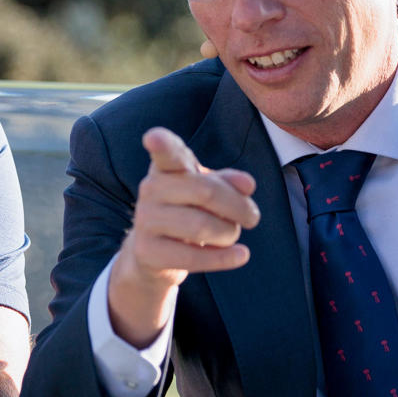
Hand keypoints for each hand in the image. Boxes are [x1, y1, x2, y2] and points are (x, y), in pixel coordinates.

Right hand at [108, 126, 258, 346]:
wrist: (152, 253)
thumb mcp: (207, 191)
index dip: (160, 144)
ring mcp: (145, 220)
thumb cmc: (187, 212)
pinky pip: (194, 257)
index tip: (154, 138)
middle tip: (252, 217)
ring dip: (230, 233)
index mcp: (166, 168)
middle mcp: (150, 189)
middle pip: (206, 192)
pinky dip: (225, 258)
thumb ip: (228, 182)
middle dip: (239, 207)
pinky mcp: (147, 252)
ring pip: (203, 226)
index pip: (166, 154)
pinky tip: (241, 255)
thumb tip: (247, 184)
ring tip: (230, 235)